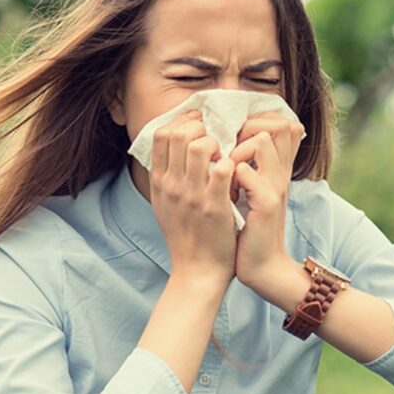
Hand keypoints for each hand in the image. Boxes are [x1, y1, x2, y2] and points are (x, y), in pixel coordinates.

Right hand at [149, 110, 237, 287]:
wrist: (197, 271)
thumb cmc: (185, 235)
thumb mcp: (163, 203)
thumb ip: (165, 175)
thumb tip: (171, 145)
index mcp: (159, 182)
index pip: (161, 135)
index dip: (182, 122)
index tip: (198, 126)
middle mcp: (171, 186)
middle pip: (179, 134)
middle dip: (201, 129)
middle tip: (214, 140)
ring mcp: (192, 195)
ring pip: (201, 146)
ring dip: (218, 144)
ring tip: (224, 156)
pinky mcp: (215, 206)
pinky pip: (223, 169)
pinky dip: (231, 163)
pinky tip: (235, 172)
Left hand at [228, 112, 304, 291]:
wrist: (262, 266)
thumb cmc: (250, 230)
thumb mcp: (252, 194)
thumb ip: (248, 169)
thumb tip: (231, 147)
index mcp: (277, 169)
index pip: (280, 123)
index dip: (255, 121)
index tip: (229, 138)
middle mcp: (281, 172)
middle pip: (277, 124)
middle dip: (245, 128)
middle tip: (223, 149)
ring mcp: (275, 186)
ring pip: (262, 140)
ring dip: (236, 148)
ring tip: (220, 167)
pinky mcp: (266, 203)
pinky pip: (244, 171)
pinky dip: (227, 173)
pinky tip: (218, 188)